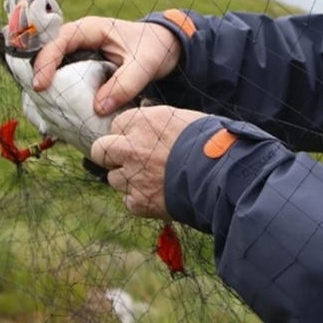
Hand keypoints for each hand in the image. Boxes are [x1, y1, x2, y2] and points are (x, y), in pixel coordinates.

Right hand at [32, 17, 181, 113]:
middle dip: (39, 76)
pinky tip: (61, 113)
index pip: (58, 41)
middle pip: (48, 55)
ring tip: (45, 110)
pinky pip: (66, 81)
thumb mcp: (145, 64)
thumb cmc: (154, 47)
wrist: (165, 46)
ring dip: (49, 88)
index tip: (40, 86)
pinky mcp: (82, 70)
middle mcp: (79, 40)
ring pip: (54, 70)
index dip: (45, 62)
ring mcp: (79, 55)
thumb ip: (125, 84)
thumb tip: (98, 109)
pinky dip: (62, 95)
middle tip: (37, 102)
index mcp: (90, 29)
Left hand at [91, 106, 206, 218]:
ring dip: (128, 179)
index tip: (138, 139)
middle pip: (100, 150)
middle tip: (128, 159)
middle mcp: (131, 147)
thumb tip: (149, 119)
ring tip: (152, 180)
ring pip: (114, 178)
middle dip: (110, 155)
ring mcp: (132, 177)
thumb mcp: (185, 119)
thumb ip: (159, 121)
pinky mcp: (139, 202)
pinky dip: (140, 200)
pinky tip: (160, 195)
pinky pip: (128, 201)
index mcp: (143, 122)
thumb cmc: (212, 143)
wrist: (223, 176)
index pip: (116, 125)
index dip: (127, 133)